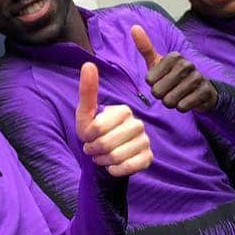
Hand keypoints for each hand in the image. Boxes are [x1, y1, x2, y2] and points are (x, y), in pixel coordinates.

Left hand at [75, 63, 152, 177]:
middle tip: (93, 149)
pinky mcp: (148, 158)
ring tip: (102, 157)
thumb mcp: (85, 114)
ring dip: (103, 161)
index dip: (88, 136)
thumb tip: (88, 64)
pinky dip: (115, 170)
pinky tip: (113, 166)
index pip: (99, 127)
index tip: (88, 135)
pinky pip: (128, 167)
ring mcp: (145, 141)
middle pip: (107, 143)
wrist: (106, 156)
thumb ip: (87, 91)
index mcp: (124, 110)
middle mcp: (138, 124)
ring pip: (116, 157)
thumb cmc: (94, 133)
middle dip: (94, 150)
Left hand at [132, 25, 217, 112]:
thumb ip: (145, 47)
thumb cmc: (173, 75)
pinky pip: (182, 106)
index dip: (153, 84)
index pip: (149, 80)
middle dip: (161, 96)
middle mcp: (186, 64)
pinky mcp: (204, 92)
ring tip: (178, 95)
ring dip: (171, 102)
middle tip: (170, 90)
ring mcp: (197, 78)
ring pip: (169, 101)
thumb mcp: (157, 62)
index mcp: (174, 56)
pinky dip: (181, 107)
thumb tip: (134, 27)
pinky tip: (186, 100)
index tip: (162, 80)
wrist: (200, 89)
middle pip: (158, 91)